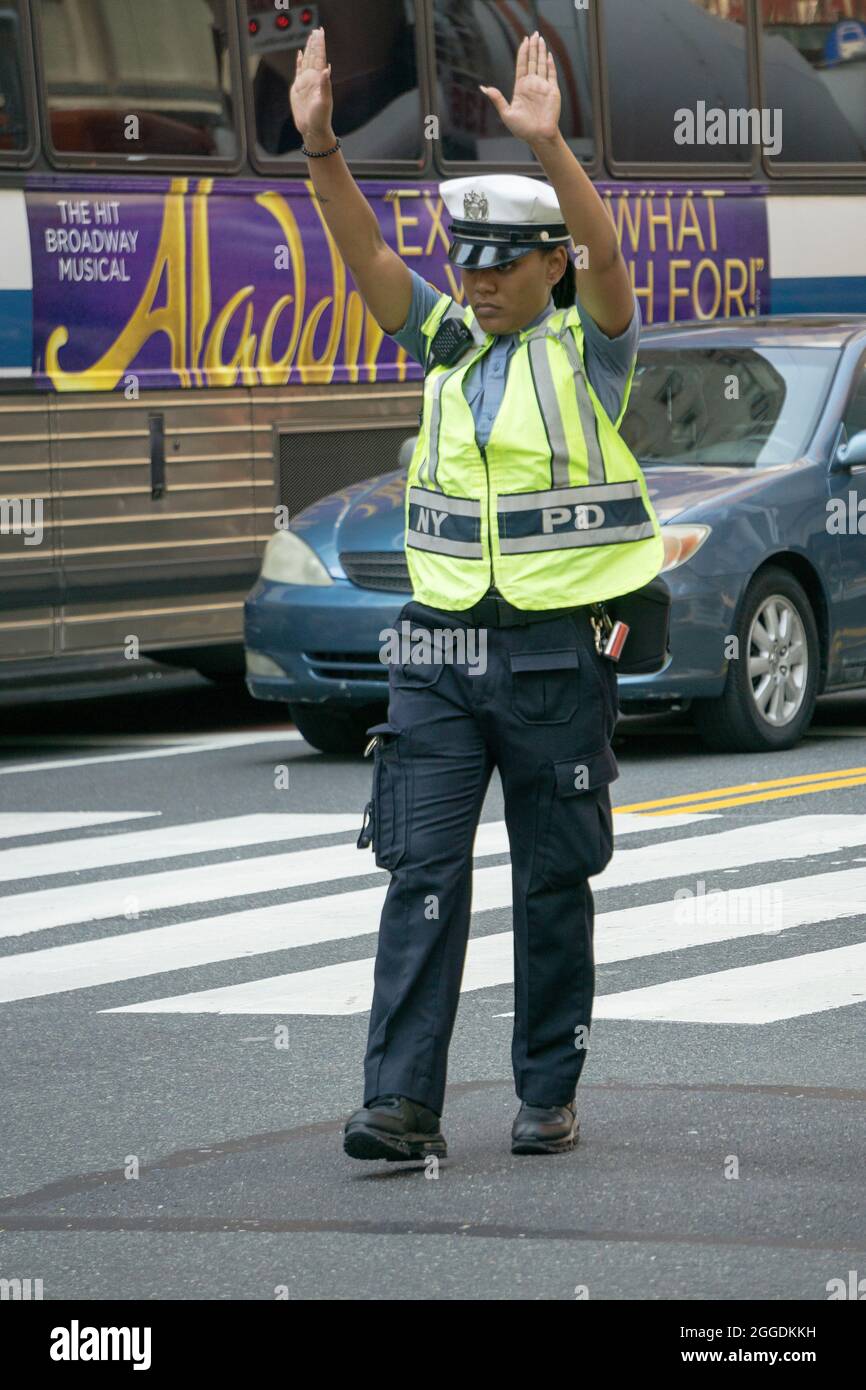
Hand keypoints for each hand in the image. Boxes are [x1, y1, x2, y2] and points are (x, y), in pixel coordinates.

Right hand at [290, 26, 334, 142]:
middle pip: (313, 56)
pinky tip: (300, 54)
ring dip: (308, 49)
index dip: (320, 45)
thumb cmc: (321, 118)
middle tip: (316, 30)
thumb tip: (327, 68)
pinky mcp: (298, 88)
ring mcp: (305, 82)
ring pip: (306, 61)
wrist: (312, 129)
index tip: (320, 33)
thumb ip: (325, 85)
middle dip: (314, 43)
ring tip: (310, 38)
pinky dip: (299, 61)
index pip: (320, 57)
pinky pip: (298, 70)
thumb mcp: (324, 101)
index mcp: (320, 79)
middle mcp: (313, 78)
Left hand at [480, 32, 560, 144]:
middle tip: (533, 34)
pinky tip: (548, 54)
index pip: (522, 65)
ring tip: (540, 38)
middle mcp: (532, 85)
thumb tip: (483, 88)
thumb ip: (497, 98)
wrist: (538, 137)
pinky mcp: (552, 91)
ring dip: (541, 51)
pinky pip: (552, 74)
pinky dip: (550, 64)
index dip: (523, 52)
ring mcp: (542, 87)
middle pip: (532, 61)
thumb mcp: (506, 113)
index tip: (523, 41)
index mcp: (521, 88)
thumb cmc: (522, 129)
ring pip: (542, 64)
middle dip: (532, 47)